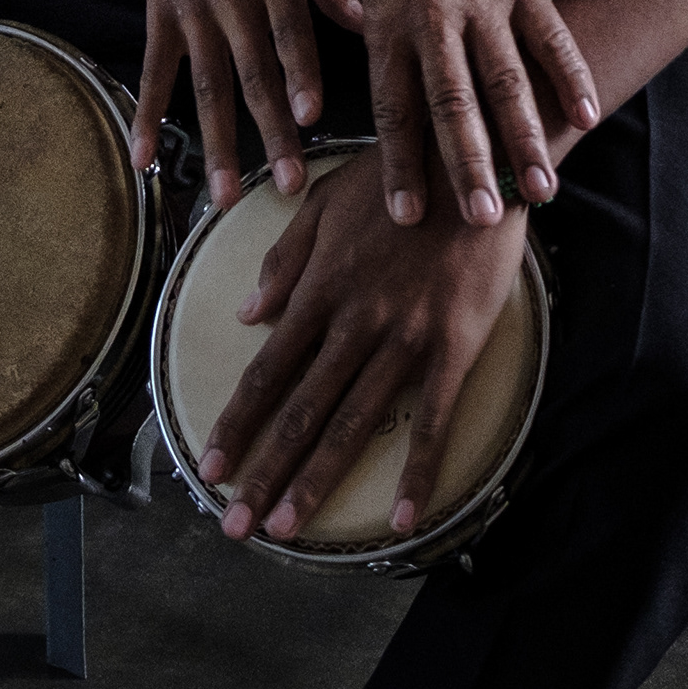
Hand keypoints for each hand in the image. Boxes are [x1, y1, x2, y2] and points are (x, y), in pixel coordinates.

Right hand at [132, 0, 364, 202]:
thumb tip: (372, 24)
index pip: (292, 34)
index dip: (301, 75)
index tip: (312, 118)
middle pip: (254, 73)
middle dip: (271, 132)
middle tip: (287, 184)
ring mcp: (192, 8)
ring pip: (207, 85)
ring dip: (217, 144)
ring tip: (226, 196)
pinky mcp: (160, 12)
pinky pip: (155, 70)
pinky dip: (146, 116)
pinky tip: (142, 160)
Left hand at [199, 152, 525, 545]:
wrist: (476, 160)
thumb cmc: (397, 176)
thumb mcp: (325, 201)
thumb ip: (285, 258)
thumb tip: (248, 312)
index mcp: (321, 288)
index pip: (267, 370)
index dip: (237, 424)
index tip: (211, 468)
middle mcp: (356, 321)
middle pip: (301, 409)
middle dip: (265, 472)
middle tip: (236, 526)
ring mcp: (406, 338)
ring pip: (353, 422)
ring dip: (317, 480)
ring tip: (288, 528)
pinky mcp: (455, 347)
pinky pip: (433, 420)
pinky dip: (417, 472)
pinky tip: (400, 516)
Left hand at [359, 0, 599, 228]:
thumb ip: (384, 61)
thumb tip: (377, 132)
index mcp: (389, 28)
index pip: (394, 108)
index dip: (402, 163)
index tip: (409, 216)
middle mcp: (434, 18)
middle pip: (451, 102)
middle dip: (467, 164)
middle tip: (481, 217)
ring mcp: (484, 0)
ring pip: (506, 78)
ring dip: (524, 137)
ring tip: (540, 188)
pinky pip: (551, 36)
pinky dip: (571, 77)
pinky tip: (587, 117)